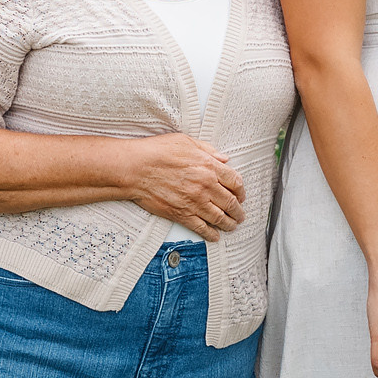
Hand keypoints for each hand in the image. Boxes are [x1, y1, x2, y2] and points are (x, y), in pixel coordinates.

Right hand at [127, 134, 243, 240]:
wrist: (135, 169)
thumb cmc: (156, 152)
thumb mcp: (186, 142)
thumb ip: (208, 150)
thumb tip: (224, 158)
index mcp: (209, 167)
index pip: (236, 182)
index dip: (241, 191)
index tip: (241, 195)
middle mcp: (206, 186)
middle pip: (231, 203)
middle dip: (238, 211)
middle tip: (240, 215)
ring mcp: (195, 202)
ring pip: (220, 218)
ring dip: (229, 224)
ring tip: (232, 226)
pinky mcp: (182, 214)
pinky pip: (202, 228)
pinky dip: (211, 234)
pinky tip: (215, 236)